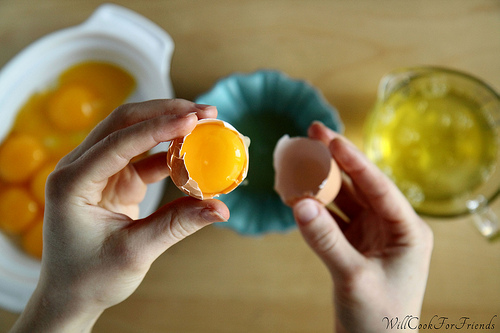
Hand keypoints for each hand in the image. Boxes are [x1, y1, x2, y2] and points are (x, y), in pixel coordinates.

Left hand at [10, 99, 228, 332]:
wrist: (70, 294)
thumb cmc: (90, 277)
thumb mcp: (135, 251)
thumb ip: (178, 224)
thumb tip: (221, 208)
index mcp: (72, 183)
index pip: (119, 142)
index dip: (158, 128)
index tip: (193, 119)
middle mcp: (79, 168)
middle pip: (123, 123)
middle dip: (164, 113)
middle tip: (204, 112)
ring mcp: (97, 171)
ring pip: (133, 133)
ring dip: (167, 126)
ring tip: (203, 123)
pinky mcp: (113, 179)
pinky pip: (143, 157)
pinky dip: (168, 153)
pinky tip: (192, 152)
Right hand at [292, 122, 432, 332]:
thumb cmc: (378, 319)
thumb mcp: (353, 276)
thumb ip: (325, 239)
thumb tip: (299, 203)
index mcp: (408, 230)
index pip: (380, 186)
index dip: (355, 160)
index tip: (332, 139)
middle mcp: (392, 227)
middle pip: (361, 185)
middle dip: (337, 161)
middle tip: (314, 133)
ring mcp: (372, 235)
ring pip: (345, 199)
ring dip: (323, 182)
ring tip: (301, 159)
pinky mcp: (354, 245)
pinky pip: (333, 218)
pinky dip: (316, 207)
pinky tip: (298, 193)